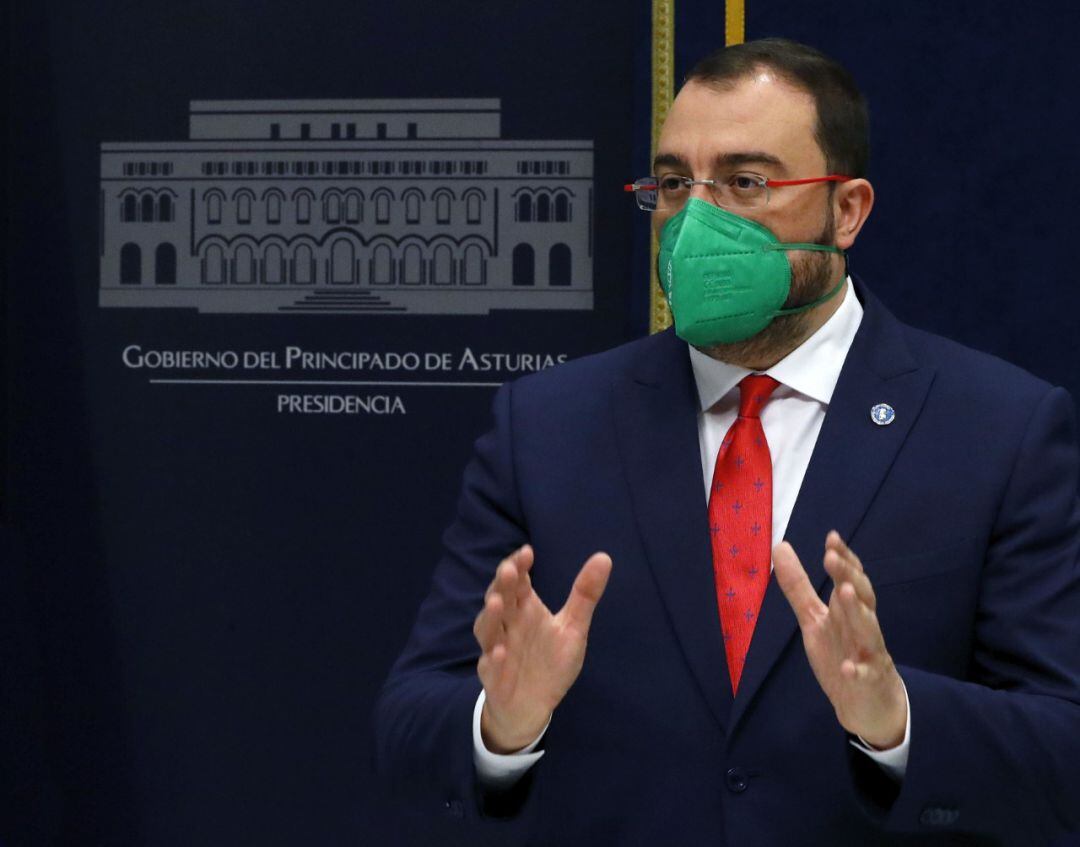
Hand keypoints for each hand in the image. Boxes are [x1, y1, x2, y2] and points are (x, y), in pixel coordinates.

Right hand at [474, 545, 611, 753]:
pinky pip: (488, 667)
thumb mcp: (572, 627)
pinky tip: (498, 652)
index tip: (527, 552)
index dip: (520, 565)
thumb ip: (585, 594)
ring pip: (486, 629)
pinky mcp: (494, 677)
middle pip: (500, 599)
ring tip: (496, 603)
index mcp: (524, 609)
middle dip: (502, 584)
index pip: (518, 581)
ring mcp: (497, 649)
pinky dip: (491, 659)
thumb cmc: (549, 661)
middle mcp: (508, 625)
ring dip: (490, 616)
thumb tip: (604, 557)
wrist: (532, 706)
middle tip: (510, 570)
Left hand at [772, 531, 905, 748]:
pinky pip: (866, 676)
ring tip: (846, 591)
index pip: (850, 578)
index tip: (831, 538)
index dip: (843, 559)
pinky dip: (859, 671)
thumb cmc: (842, 652)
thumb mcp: (814, 618)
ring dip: (858, 611)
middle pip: (861, 596)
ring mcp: (868, 654)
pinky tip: (849, 669)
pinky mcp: (868, 682)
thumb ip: (798, 586)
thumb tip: (780, 546)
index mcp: (848, 610)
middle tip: (831, 557)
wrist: (866, 702)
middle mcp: (862, 626)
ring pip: (869, 629)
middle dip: (848, 576)